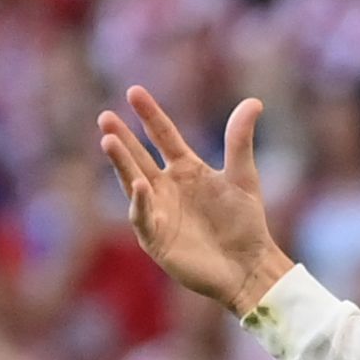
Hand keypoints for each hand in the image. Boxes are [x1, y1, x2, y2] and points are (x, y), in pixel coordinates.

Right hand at [94, 87, 293, 318]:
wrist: (250, 268)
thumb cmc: (246, 225)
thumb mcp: (243, 177)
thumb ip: (240, 140)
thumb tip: (254, 101)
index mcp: (186, 170)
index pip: (163, 136)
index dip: (149, 115)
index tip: (134, 91)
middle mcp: (167, 187)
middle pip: (139, 157)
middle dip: (122, 137)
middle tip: (105, 117)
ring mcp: (158, 211)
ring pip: (133, 182)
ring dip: (121, 163)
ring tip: (107, 140)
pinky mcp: (156, 238)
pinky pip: (143, 217)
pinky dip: (140, 203)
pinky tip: (140, 185)